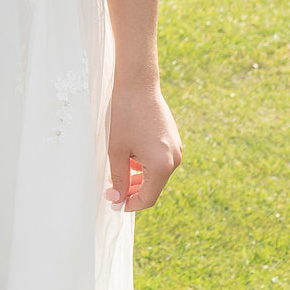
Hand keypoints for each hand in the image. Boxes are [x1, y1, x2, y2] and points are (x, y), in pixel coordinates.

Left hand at [107, 84, 182, 212]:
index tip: (114, 203)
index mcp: (162, 165)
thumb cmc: (125, 116)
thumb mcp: (117, 151)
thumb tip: (117, 199)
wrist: (138, 85)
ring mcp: (177, 148)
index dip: (130, 204)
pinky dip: (146, 166)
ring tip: (118, 174)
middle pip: (154, 187)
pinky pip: (160, 161)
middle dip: (134, 192)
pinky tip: (130, 159)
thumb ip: (119, 179)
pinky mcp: (174, 139)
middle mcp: (175, 159)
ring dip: (139, 179)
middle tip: (113, 191)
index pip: (148, 198)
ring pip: (157, 174)